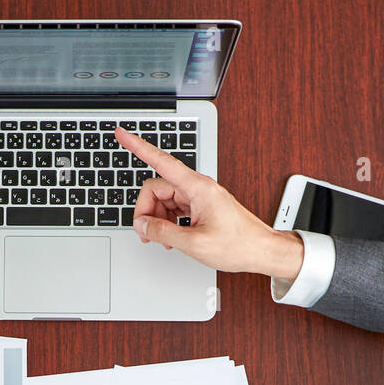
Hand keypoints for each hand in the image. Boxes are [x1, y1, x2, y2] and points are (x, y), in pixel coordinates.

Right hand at [114, 126, 303, 278]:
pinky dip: (168, 222)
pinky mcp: (201, 206)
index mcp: (197, 187)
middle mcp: (197, 187)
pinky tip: (171, 238)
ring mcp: (199, 197)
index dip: (137, 147)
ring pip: (165, 200)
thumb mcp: (194, 243)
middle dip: (147, 210)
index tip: (121, 134)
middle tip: (147, 234)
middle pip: (157, 188)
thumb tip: (142, 226)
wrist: (261, 250)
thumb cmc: (238, 244)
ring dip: (158, 219)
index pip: (160, 161)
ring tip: (163, 240)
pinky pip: (175, 209)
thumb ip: (163, 233)